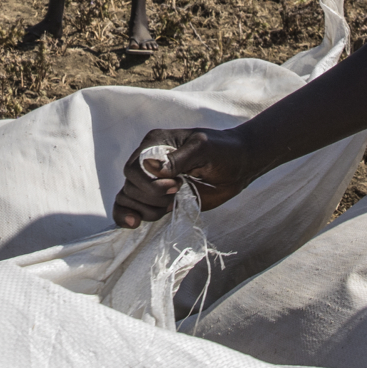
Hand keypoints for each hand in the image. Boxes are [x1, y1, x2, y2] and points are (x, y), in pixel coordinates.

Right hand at [111, 126, 258, 226]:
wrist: (239, 167)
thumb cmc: (223, 151)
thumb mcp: (202, 148)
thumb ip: (178, 158)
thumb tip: (152, 168)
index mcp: (154, 144)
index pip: (134, 167)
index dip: (150, 183)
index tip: (176, 185)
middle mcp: (148, 162)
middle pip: (131, 185)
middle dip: (152, 196)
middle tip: (178, 193)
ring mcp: (151, 182)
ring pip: (128, 198)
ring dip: (147, 209)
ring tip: (171, 205)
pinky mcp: (157, 199)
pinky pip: (130, 207)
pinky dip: (127, 216)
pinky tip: (135, 223)